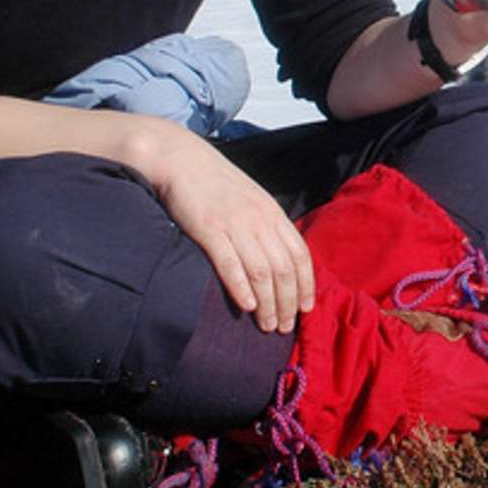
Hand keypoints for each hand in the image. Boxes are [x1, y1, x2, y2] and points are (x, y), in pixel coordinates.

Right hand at [125, 120, 314, 333]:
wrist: (181, 160)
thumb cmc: (215, 184)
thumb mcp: (251, 200)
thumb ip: (266, 226)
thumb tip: (279, 259)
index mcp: (273, 213)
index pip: (300, 254)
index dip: (306, 284)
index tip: (305, 308)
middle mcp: (259, 219)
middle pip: (284, 268)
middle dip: (288, 302)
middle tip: (284, 327)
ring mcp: (235, 224)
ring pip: (261, 271)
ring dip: (268, 303)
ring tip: (266, 326)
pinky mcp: (209, 229)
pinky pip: (230, 263)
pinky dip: (241, 287)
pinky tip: (246, 306)